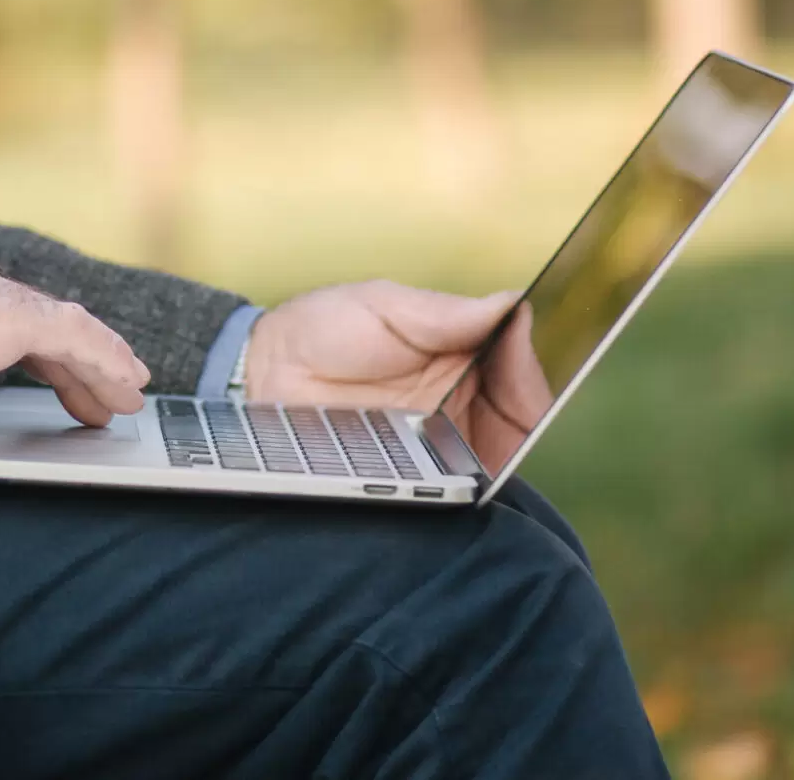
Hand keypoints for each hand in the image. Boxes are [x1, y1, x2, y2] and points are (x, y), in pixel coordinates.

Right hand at [0, 248, 151, 425]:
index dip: (29, 350)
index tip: (45, 374)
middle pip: (37, 323)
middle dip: (71, 362)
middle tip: (98, 394)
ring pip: (65, 330)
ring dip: (99, 365)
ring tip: (126, 395)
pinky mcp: (10, 317)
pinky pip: (76, 338)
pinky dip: (104, 361)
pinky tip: (125, 385)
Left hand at [246, 281, 553, 468]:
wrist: (262, 374)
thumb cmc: (321, 328)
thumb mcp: (384, 306)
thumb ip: (447, 312)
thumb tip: (513, 303)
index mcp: (461, 355)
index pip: (519, 372)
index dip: (531, 375)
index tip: (522, 372)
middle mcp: (458, 403)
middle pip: (520, 421)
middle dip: (526, 416)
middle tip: (512, 412)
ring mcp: (438, 445)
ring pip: (496, 460)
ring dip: (501, 454)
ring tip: (486, 443)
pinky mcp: (413, 479)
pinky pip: (456, 491)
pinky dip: (468, 487)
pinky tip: (465, 478)